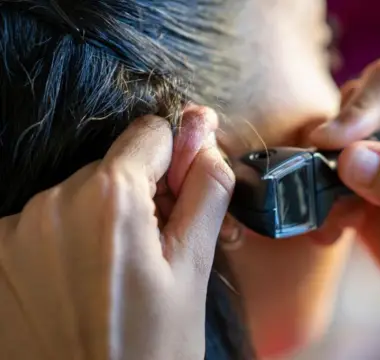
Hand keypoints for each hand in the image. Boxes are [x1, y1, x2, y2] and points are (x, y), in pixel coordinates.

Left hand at [0, 106, 233, 359]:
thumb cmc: (151, 349)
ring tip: (116, 276)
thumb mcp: (194, 269)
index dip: (175, 162)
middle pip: (113, 168)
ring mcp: (16, 231)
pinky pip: (44, 226)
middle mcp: (53, 202)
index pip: (150, 133)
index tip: (181, 200)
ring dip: (101, 220)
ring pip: (78, 197)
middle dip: (139, 197)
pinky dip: (66, 243)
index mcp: (110, 198)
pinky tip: (80, 286)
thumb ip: (206, 192)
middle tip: (155, 253)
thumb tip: (207, 138)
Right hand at [309, 58, 379, 358]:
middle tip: (330, 183)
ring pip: (330, 142)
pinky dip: (320, 204)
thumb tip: (351, 158)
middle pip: (353, 106)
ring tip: (341, 217)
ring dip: (321, 179)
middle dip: (335, 146)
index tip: (332, 144)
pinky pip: (321, 178)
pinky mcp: (364, 181)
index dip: (360, 110)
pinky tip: (338, 231)